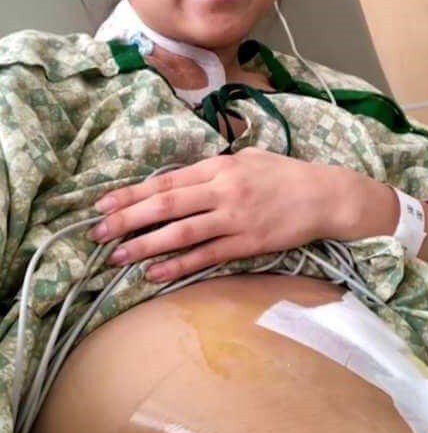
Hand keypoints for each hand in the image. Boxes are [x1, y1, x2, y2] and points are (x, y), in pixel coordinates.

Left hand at [89, 148, 395, 281]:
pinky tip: (155, 274)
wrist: (325, 196)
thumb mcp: (247, 158)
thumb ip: (212, 168)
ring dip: (145, 245)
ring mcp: (235, 218)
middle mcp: (222, 191)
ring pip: (181, 232)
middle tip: (97, 233)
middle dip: (127, 220)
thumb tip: (181, 180)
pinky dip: (179, 266)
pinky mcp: (248, 243)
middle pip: (165, 206)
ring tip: (117, 257)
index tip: (104, 205)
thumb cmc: (284, 174)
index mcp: (219, 167)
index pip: (166, 182)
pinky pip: (207, 256)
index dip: (132, 194)